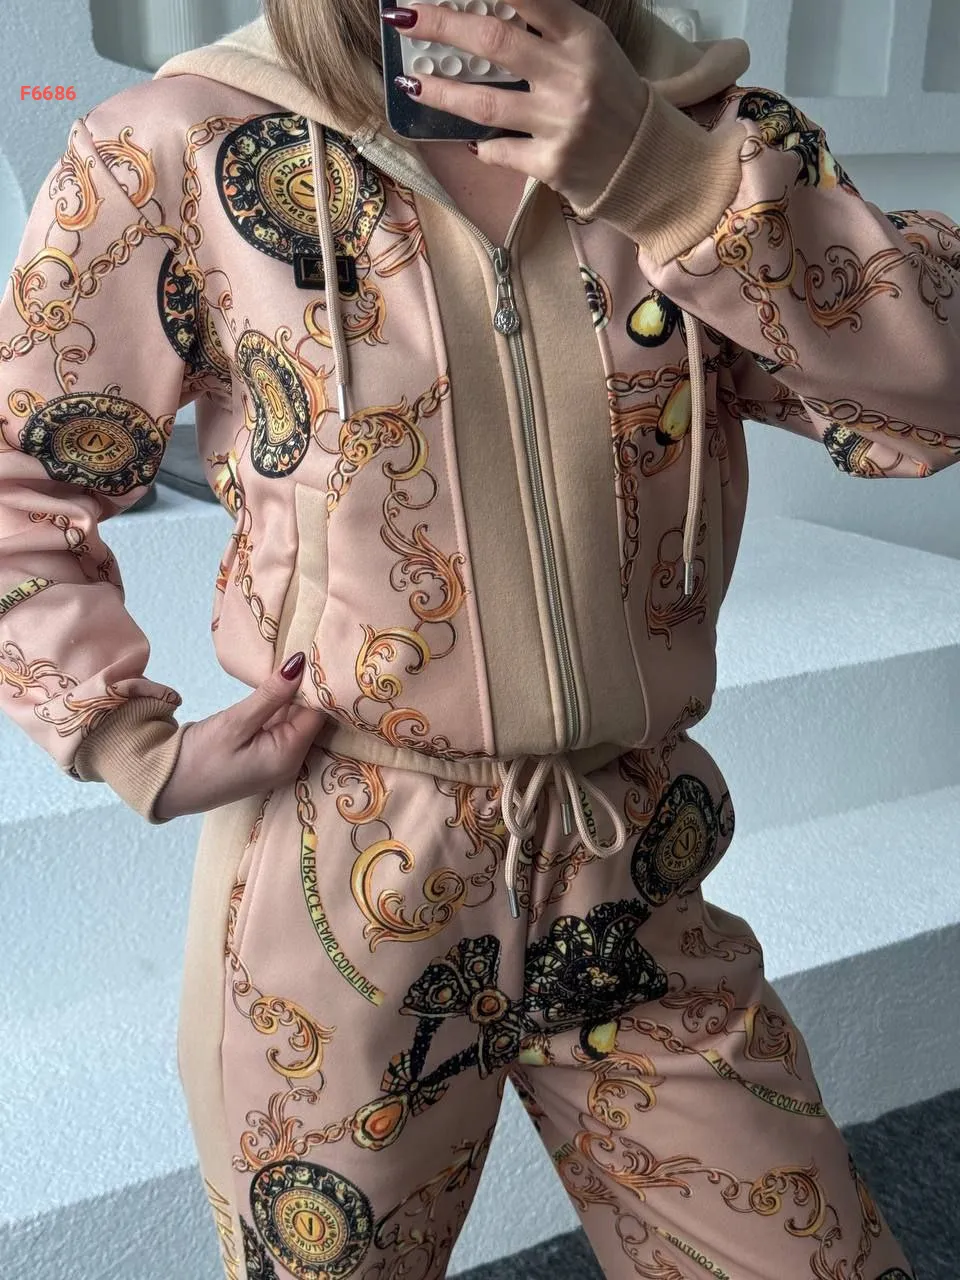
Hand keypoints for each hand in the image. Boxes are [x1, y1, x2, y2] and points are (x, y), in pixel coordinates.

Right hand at [153, 652, 326, 819]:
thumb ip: (271, 695)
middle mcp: (291, 760)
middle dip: (305, 687)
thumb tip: (300, 665)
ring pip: (294, 718)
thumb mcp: (235, 723)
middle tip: (303, 648)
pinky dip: (278, 706)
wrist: (166, 787)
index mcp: (289, 756)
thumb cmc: (198, 759)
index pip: (317, 713)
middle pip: (309, 716)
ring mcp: (277, 759)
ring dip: (291, 694)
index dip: (317, 684)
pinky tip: (275, 683)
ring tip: (292, 658)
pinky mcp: (264, 755)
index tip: (313, 652)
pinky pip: (279, 725)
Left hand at [383, 0, 649, 206]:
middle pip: (493, 42)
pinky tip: (469, 140)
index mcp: (583, 38)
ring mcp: (560, 123)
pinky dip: (481, 145)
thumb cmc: (612, 98)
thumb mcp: (591, 49)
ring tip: (411, 82)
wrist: (645, 162)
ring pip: (486, 105)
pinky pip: (501, 151)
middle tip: (403, 18)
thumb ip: (549, 29)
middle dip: (441, 26)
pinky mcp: (552, 164)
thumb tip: (488, 12)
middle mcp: (572, 76)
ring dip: (441, 92)